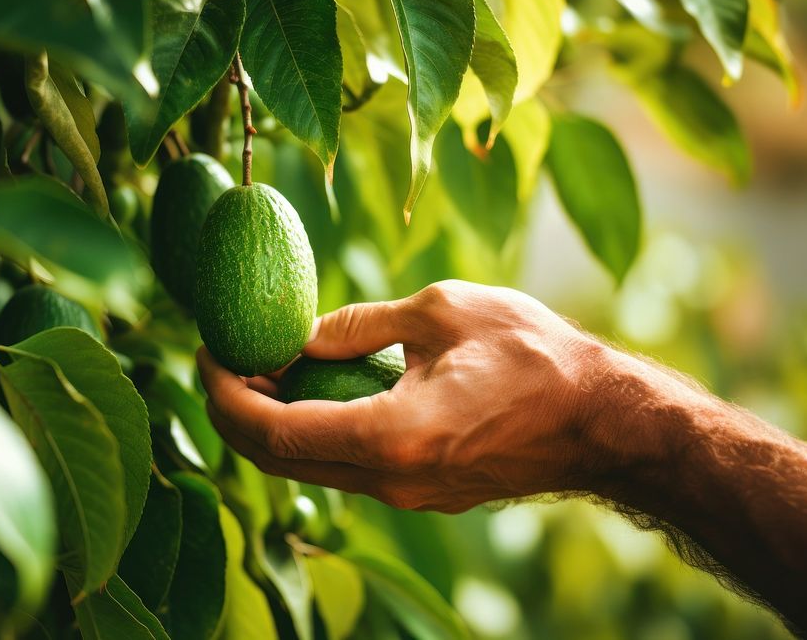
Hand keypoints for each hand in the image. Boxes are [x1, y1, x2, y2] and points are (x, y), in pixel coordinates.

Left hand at [197, 280, 608, 511]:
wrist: (600, 419)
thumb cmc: (532, 355)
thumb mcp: (439, 312)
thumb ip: (357, 325)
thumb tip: (300, 335)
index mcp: (387, 437)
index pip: (271, 429)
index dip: (224, 393)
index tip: (206, 353)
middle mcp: (387, 481)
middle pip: (278, 460)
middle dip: (235, 412)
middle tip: (222, 359)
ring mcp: (405, 495)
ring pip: (309, 469)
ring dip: (273, 422)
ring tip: (263, 367)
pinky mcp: (422, 492)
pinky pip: (345, 468)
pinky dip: (312, 432)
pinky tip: (314, 389)